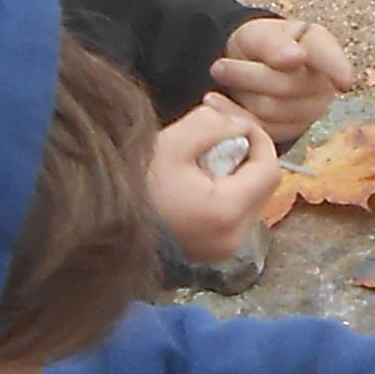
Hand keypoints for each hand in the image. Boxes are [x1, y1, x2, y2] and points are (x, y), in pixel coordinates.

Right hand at [149, 100, 282, 262]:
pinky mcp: (214, 252)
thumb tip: (237, 124)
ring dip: (233, 173)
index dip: (259, 138)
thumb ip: (211, 124)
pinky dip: (223, 192)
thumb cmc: (136, 189)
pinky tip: (195, 182)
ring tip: (199, 158)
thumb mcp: (171, 144)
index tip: (234, 121)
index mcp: (228, 211)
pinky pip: (233, 214)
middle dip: (244, 153)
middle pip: (261, 185)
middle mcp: (235, 236)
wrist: (105, 232)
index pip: (270, 168)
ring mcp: (225, 248)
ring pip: (248, 199)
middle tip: (213, 135)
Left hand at [213, 16, 359, 145]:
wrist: (244, 63)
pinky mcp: (289, 132)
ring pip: (270, 109)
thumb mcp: (259, 34)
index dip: (338, 69)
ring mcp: (309, 111)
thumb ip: (274, 43)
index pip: (332, 59)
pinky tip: (216, 101)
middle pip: (287, 87)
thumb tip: (295, 58)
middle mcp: (323, 84)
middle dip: (247, 75)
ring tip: (219, 78)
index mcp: (321, 49)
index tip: (344, 81)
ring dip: (239, 92)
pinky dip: (233, 114)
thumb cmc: (258, 44)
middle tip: (218, 66)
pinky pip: (261, 128)